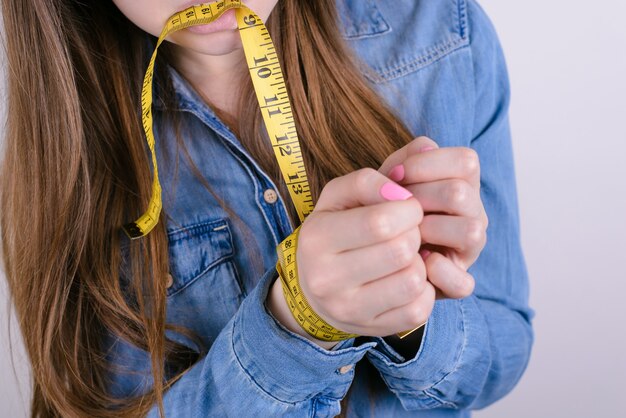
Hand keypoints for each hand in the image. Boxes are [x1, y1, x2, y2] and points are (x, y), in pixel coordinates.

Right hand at [267, 168, 434, 347]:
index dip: (408, 210)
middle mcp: (327, 278)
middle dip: (415, 235)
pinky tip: (407, 277)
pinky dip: (424, 289)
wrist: (312, 289)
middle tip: (408, 232)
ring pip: (413, 281)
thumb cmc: (332, 232)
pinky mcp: (373, 329)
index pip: (381, 221)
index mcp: (318, 238)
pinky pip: (419, 308)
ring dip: (419, 262)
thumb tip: (403, 194)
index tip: (407, 208)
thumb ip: (366, 182)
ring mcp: (349, 309)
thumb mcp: (336, 198)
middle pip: (400, 251)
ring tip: (406, 256)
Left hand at [379, 137, 487, 299]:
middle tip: (392, 208)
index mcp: (462, 184)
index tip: (393, 175)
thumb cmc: (380, 212)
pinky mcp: (459, 283)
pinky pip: (463, 282)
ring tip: (403, 235)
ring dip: (429, 230)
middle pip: (460, 193)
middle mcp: (473, 214)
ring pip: (471, 231)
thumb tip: (425, 146)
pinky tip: (416, 263)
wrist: (364, 255)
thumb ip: (404, 158)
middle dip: (418, 197)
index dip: (426, 164)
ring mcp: (469, 250)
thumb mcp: (386, 181)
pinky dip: (437, 272)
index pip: (466, 161)